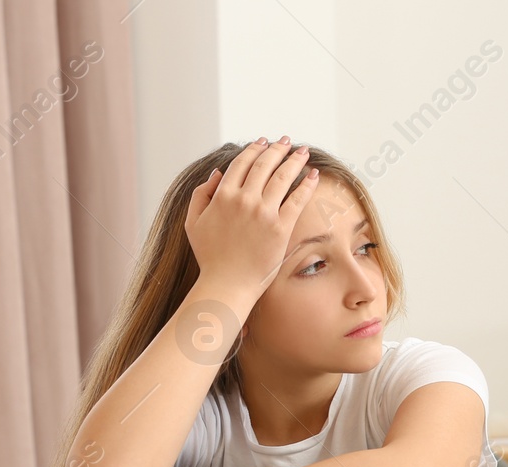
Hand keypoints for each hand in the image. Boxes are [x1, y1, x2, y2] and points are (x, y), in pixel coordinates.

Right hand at [184, 137, 319, 299]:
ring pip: (282, 177)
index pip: (242, 163)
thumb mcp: (193, 223)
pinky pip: (297, 200)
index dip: (255, 149)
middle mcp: (243, 200)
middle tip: (287, 141)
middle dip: (278, 149)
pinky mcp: (280, 228)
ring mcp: (263, 213)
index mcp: (222, 196)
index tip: (264, 142)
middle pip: (264, 165)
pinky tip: (313, 175)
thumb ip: (201, 194)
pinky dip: (306, 185)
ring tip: (303, 152)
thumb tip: (218, 173)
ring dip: (295, 160)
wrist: (227, 284)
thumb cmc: (209, 258)